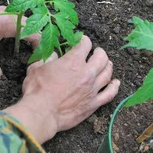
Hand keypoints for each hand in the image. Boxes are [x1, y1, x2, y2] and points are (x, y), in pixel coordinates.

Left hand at [0, 0, 38, 77]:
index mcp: (11, 23)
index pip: (35, 34)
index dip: (40, 48)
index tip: (38, 60)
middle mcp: (11, 15)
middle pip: (32, 28)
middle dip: (37, 42)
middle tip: (36, 58)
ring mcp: (5, 12)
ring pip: (24, 24)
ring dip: (28, 36)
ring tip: (29, 52)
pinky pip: (15, 21)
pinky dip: (19, 31)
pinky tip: (14, 43)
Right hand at [5, 35, 119, 143]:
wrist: (42, 112)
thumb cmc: (37, 89)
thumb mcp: (37, 66)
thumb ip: (48, 57)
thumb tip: (54, 54)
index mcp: (73, 61)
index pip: (85, 44)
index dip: (83, 40)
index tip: (81, 41)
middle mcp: (86, 73)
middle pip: (101, 57)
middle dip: (99, 51)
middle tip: (96, 51)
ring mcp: (92, 89)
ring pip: (108, 73)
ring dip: (108, 65)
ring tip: (106, 63)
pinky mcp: (93, 103)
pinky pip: (109, 94)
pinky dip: (114, 87)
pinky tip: (116, 83)